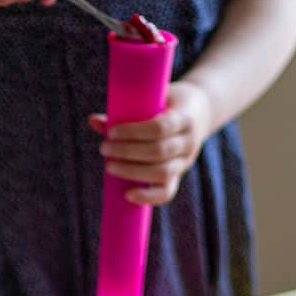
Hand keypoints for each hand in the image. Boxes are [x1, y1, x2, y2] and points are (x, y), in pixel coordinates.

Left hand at [89, 81, 212, 205]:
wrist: (201, 112)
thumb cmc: (168, 103)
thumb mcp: (155, 99)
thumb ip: (127, 110)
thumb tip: (94, 121)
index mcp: (185, 118)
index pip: (161, 128)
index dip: (134, 132)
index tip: (112, 132)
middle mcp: (189, 142)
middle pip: (159, 152)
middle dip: (127, 152)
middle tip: (104, 148)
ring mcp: (184, 161)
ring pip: (162, 173)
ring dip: (132, 172)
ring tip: (109, 165)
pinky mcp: (178, 176)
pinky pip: (166, 193)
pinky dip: (147, 196)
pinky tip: (127, 194)